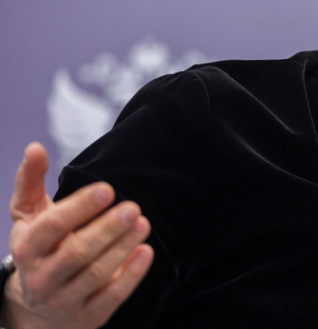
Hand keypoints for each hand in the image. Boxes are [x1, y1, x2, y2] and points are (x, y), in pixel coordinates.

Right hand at [2, 143, 153, 328]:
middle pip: (78, 251)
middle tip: (134, 207)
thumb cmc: (41, 247)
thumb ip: (31, 181)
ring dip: (123, 247)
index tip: (107, 189)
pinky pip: (113, 296)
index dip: (80, 207)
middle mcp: (43, 277)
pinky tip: (147, 252)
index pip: (53, 226)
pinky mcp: (88, 317)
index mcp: (28, 248)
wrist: (37, 307)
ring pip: (97, 273)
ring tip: (143, 223)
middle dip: (108, 228)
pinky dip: (131, 274)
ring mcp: (65, 300)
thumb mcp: (29, 216)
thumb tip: (35, 147)